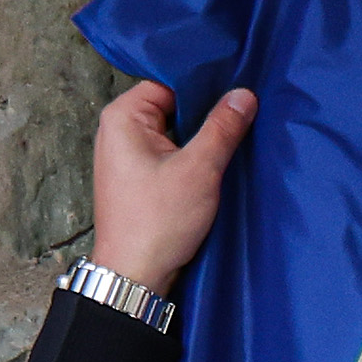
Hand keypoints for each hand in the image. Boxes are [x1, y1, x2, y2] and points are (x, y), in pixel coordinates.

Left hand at [88, 78, 258, 288]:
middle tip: (237, 125)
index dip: (203, 90)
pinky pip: (168, 155)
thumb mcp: (199, 170)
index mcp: (123, 116)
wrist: (134, 277)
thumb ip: (222, 128)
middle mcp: (117, 130)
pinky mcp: (136, 178)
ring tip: (227, 147)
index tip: (234, 99)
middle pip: (172, 107)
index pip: (170, 84)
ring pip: (173, 133)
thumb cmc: (158, 222)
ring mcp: (125, 156)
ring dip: (198, 142)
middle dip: (203, 118)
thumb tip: (244, 95)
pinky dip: (188, 160)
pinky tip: (210, 169)